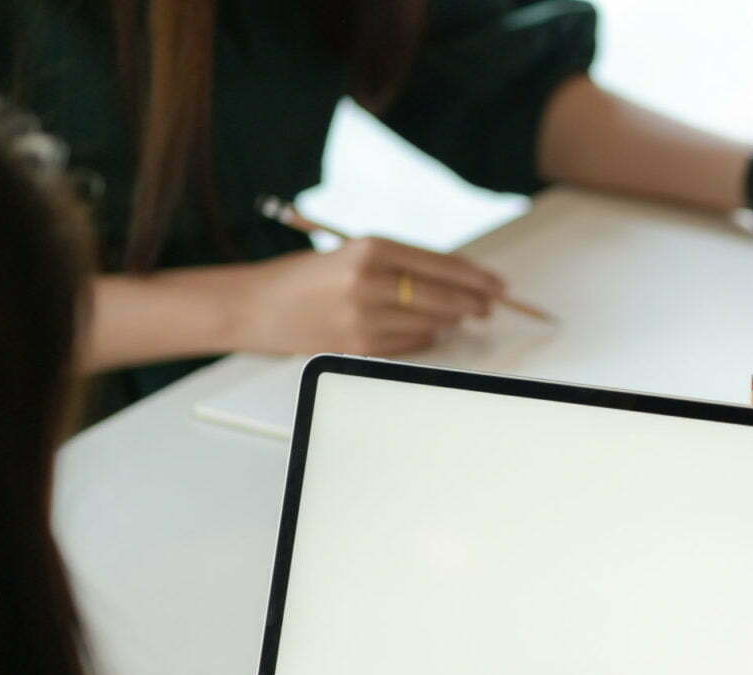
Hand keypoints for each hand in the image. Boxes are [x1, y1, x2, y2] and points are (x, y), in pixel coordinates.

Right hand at [234, 236, 506, 357]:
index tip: (498, 285)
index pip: (442, 264)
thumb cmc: (307, 277)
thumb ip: (401, 264)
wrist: (254, 306)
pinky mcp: (358, 346)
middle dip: (474, 303)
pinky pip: (410, 344)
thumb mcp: (353, 254)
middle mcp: (369, 280)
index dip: (477, 277)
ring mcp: (364, 317)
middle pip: (443, 296)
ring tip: (458, 316)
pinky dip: (425, 337)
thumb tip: (459, 280)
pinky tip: (429, 330)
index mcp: (370, 248)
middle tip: (490, 306)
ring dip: (450, 321)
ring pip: (432, 323)